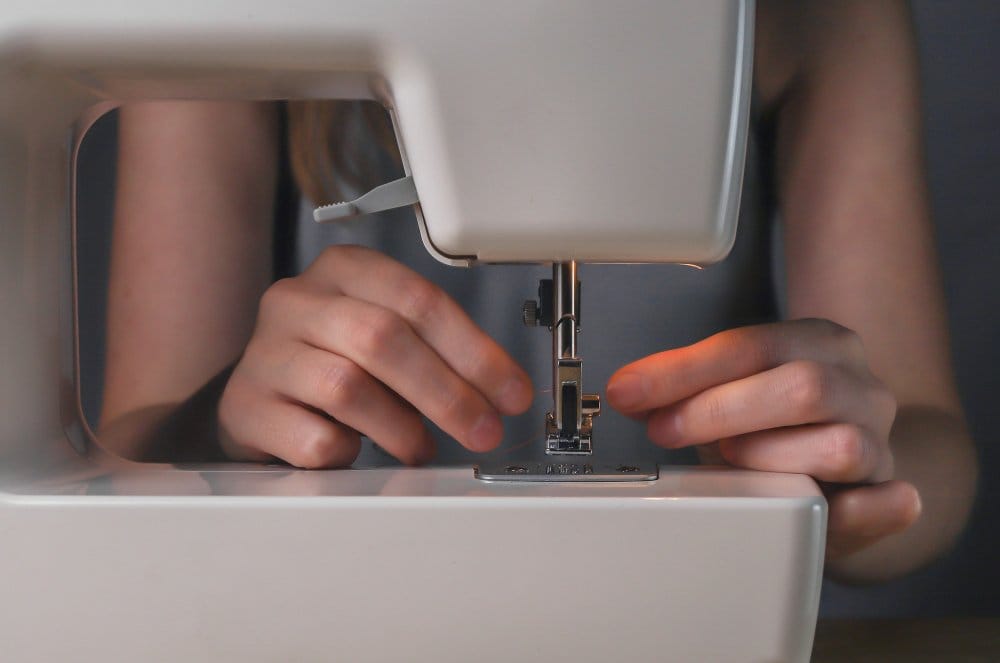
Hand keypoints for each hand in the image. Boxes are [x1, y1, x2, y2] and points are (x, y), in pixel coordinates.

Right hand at [218, 245, 532, 467]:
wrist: (258, 393)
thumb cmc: (334, 360)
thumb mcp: (384, 333)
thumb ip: (437, 349)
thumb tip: (501, 392)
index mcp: (343, 270)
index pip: (419, 299)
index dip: (475, 350)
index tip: (510, 393)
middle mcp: (297, 301)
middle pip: (383, 338)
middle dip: (447, 392)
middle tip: (483, 430)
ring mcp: (264, 353)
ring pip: (345, 386)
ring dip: (400, 427)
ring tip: (419, 446)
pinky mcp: (244, 407)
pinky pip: (312, 437)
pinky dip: (348, 452)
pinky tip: (355, 451)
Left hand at [605, 318, 921, 559]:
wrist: (842, 476)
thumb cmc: (774, 431)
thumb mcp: (727, 395)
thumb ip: (684, 389)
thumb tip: (628, 390)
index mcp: (819, 343)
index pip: (749, 346)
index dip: (684, 371)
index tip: (631, 391)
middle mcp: (859, 386)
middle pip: (801, 387)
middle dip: (718, 410)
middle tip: (663, 430)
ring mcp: (880, 441)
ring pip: (839, 445)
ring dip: (770, 457)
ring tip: (731, 461)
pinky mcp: (890, 496)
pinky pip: (888, 502)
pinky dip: (857, 509)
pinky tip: (827, 510)